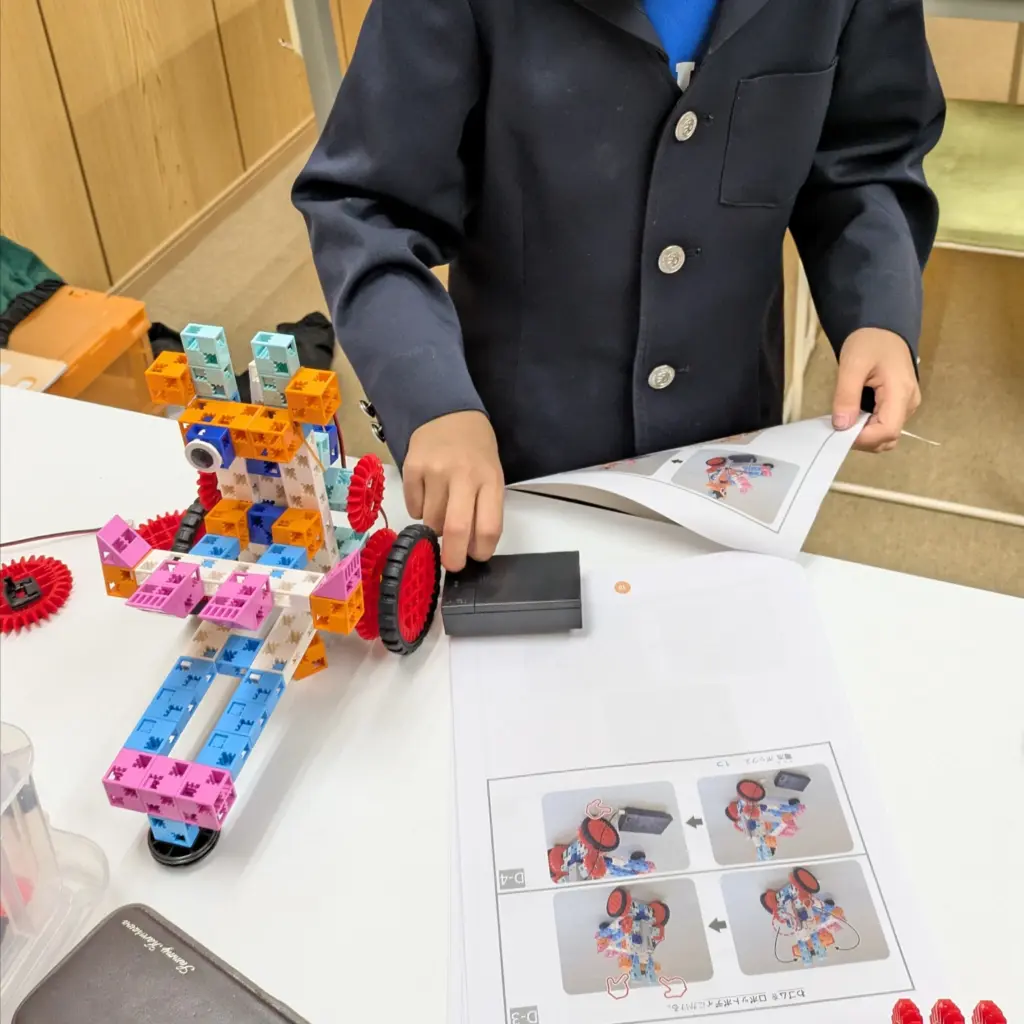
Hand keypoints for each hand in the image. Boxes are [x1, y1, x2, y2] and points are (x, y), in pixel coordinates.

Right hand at [403, 411, 503, 570]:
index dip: (482, 551)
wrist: (447, 413)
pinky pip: (413, 508)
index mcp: (490, 479)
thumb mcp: (491, 475)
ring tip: (442, 509)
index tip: (476, 556)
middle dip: (453, 557)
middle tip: (451, 564)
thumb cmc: (475, 451)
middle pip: (457, 529)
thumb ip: (485, 508)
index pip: (489, 526)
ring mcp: (435, 471)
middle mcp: (463, 475)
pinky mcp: (411, 468)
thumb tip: (470, 549)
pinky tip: (428, 494)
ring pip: (431, 522)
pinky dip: (420, 511)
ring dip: (436, 527)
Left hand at [832, 328, 920, 451]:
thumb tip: (841, 426)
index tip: (840, 431)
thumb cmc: (869, 342)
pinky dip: (868, 429)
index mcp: (901, 393)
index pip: (887, 431)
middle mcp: (909, 404)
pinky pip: (885, 425)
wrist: (882, 329)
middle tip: (838, 426)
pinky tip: (853, 417)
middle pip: (888, 437)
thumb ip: (846, 395)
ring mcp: (906, 406)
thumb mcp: (852, 364)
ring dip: (864, 436)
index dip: (863, 438)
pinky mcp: (899, 405)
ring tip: (845, 420)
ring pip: (886, 435)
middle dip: (862, 440)